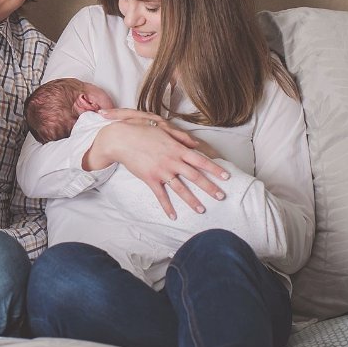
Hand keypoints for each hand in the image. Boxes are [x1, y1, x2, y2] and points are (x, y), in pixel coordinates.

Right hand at [89, 116, 229, 218]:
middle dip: (210, 187)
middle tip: (221, 196)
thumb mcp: (163, 129)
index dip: (214, 169)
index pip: (201, 160)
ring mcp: (161, 171)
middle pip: (195, 176)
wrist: (121, 139)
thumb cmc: (142, 131)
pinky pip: (161, 196)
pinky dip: (167, 207)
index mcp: (177, 149)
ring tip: (202, 210)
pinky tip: (173, 216)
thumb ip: (181, 137)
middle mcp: (172, 161)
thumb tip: (196, 144)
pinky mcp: (150, 179)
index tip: (226, 176)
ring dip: (192, 201)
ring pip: (180, 189)